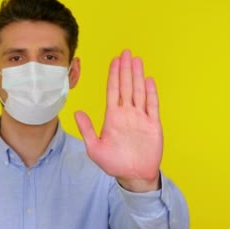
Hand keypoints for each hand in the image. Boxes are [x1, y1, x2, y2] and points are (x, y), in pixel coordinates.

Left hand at [75, 49, 162, 192]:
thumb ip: (87, 130)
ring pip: (139, 92)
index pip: (113, 91)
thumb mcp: (95, 148)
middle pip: (126, 86)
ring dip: (138, 76)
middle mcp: (127, 113)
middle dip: (125, 69)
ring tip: (137, 60)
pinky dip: (151, 93)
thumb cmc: (114, 163)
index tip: (114, 60)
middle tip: (126, 52)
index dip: (113, 75)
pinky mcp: (152, 125)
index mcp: (113, 117)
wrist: (133, 176)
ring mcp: (140, 118)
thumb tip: (77, 113)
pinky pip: (152, 105)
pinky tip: (149, 80)